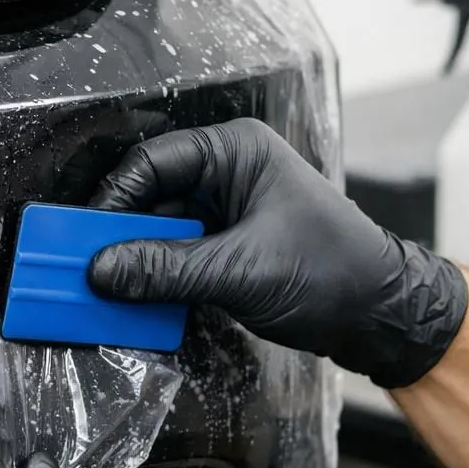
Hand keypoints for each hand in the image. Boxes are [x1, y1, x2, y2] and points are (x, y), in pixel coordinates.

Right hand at [87, 117, 467, 388]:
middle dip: (123, 234)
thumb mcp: (240, 272)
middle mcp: (232, 172)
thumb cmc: (333, 273)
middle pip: (153, 195)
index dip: (114, 201)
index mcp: (238, 152)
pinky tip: (144, 299)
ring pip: (164, 228)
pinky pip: (182, 253)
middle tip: (88, 268)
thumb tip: (102, 271)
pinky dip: (162, 276)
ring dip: (141, 259)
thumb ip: (166, 270)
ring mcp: (233, 209)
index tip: (85, 240)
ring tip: (113, 289)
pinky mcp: (234, 244)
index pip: (153, 163)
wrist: (383, 315)